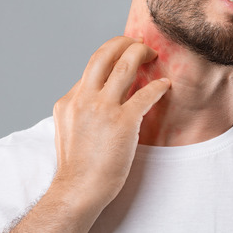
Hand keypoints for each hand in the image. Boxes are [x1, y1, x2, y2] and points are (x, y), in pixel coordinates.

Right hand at [51, 36, 169, 207]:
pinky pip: (145, 94)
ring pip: (125, 66)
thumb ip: (79, 107)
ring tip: (153, 54)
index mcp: (69, 100)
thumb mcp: (67, 128)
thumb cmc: (77, 165)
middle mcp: (84, 99)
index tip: (125, 52)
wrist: (78, 190)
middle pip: (104, 54)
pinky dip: (157, 86)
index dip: (111, 55)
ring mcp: (103, 109)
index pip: (92, 66)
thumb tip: (95, 93)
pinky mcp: (123, 123)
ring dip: (141, 54)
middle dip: (124, 42)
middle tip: (139, 42)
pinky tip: (165, 85)